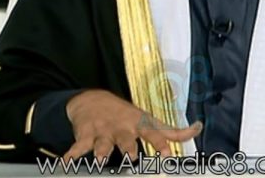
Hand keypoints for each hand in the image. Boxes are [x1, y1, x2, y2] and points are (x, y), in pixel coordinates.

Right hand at [63, 89, 201, 163]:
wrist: (92, 100)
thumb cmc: (126, 116)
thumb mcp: (149, 120)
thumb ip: (173, 131)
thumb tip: (198, 128)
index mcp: (139, 126)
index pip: (153, 134)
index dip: (161, 144)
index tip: (166, 155)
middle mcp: (122, 129)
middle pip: (126, 140)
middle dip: (128, 148)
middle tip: (131, 156)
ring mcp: (103, 132)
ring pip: (102, 144)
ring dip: (101, 152)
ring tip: (101, 160)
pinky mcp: (85, 135)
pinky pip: (77, 147)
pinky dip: (71, 155)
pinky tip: (65, 163)